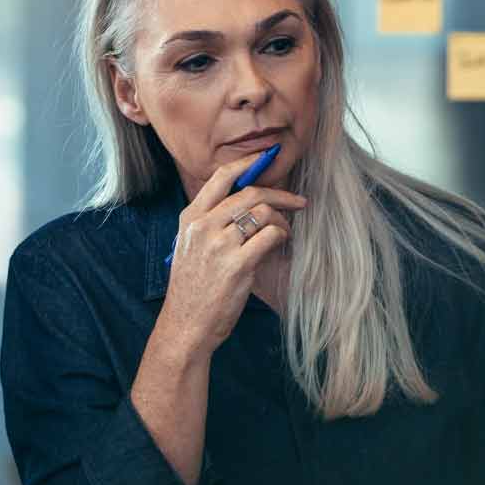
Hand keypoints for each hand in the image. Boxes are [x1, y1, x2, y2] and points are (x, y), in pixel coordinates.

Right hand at [159, 155, 307, 358]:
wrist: (186, 325)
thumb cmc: (193, 289)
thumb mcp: (191, 248)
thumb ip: (213, 225)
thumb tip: (251, 205)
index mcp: (190, 219)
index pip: (220, 178)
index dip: (247, 163)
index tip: (266, 159)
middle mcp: (203, 227)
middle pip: (250, 193)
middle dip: (280, 194)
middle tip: (297, 201)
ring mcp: (220, 245)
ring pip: (263, 213)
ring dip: (282, 221)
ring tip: (285, 232)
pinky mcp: (238, 265)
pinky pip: (270, 236)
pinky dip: (281, 237)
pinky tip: (280, 245)